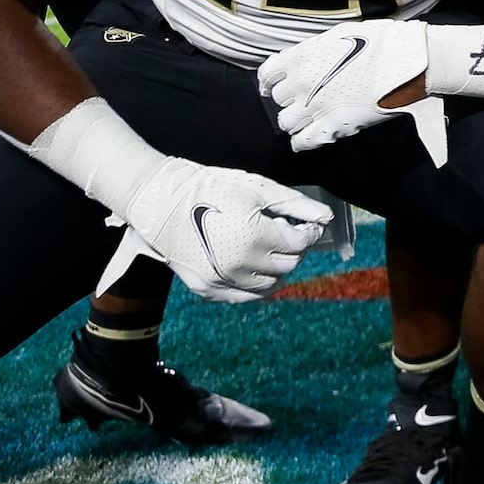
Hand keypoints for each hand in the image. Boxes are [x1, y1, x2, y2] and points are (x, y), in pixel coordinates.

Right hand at [106, 156, 332, 304]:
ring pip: (269, 285)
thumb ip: (294, 204)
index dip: (308, 233)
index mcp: (254, 237)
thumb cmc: (209, 188)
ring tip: (268, 249)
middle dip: (293, 249)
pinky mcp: (206, 289)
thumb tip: (325, 216)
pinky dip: (256, 286)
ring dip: (277, 269)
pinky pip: (243, 296)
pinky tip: (255, 269)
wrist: (159, 202)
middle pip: (287, 265)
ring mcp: (221, 280)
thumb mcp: (256, 188)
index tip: (305, 225)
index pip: (299, 244)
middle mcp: (239, 265)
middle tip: (285, 233)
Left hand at [256, 21, 449, 164]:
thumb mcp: (338, 35)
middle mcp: (302, 83)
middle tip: (303, 97)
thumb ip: (313, 51)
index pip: (268, 74)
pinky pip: (304, 141)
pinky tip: (303, 140)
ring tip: (306, 118)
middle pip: (278, 99)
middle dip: (289, 98)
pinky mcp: (333, 127)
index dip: (271, 80)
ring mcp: (315, 107)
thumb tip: (302, 61)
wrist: (406, 62)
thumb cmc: (380, 43)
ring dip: (294, 120)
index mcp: (301, 57)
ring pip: (286, 122)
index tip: (273, 84)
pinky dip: (301, 142)